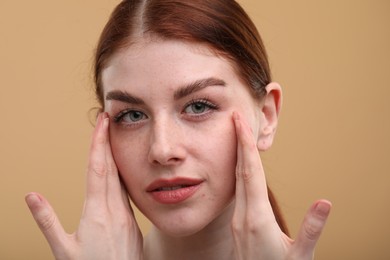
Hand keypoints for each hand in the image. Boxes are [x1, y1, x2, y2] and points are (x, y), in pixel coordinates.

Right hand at [25, 113, 142, 259]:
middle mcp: (115, 209)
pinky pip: (126, 192)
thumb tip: (31, 195)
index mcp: (97, 212)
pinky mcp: (132, 221)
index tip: (101, 124)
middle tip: (105, 120)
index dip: (98, 144)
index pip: (97, 169)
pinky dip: (120, 176)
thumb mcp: (64, 250)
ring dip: (114, 156)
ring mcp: (127, 215)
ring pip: (120, 179)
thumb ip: (47, 222)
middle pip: (110, 168)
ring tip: (110, 138)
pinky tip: (119, 171)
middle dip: (107, 141)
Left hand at [231, 112, 330, 259]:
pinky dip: (240, 172)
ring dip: (238, 156)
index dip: (245, 146)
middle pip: (240, 171)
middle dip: (238, 143)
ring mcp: (238, 219)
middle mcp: (242, 215)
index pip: (250, 173)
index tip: (239, 123)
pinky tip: (242, 166)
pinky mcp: (239, 223)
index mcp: (256, 218)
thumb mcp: (299, 256)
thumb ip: (311, 230)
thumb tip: (325, 202)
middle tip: (235, 117)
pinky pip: (237, 190)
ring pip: (236, 180)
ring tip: (238, 134)